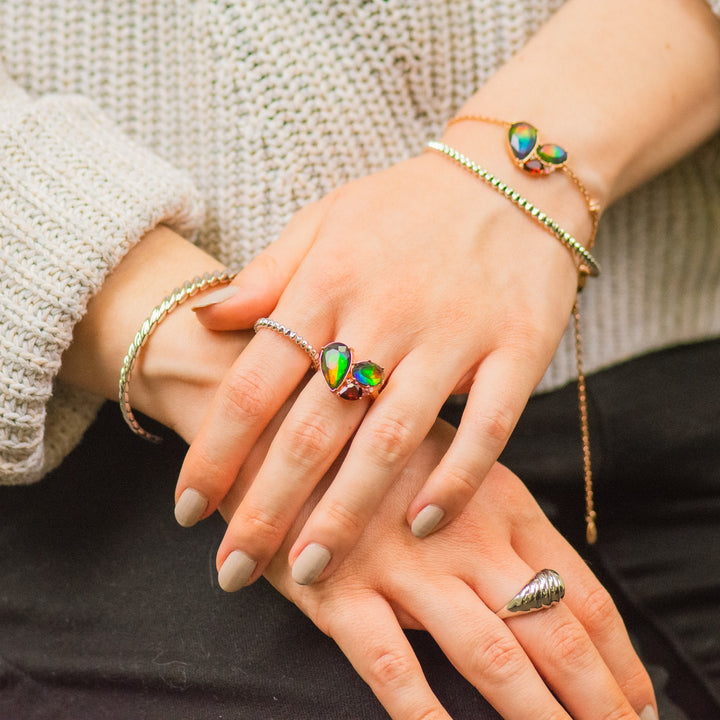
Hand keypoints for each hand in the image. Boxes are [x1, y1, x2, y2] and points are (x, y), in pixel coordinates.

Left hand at [177, 142, 586, 587]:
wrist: (513, 175)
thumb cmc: (409, 204)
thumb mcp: (326, 217)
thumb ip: (268, 272)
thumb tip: (208, 318)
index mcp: (327, 282)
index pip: (252, 385)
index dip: (214, 453)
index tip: (189, 511)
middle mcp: (383, 315)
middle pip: (311, 430)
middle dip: (267, 508)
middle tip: (234, 571)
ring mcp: (454, 335)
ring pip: (391, 441)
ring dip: (347, 513)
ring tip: (311, 572)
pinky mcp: (517, 350)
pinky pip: (486, 428)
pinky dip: (455, 482)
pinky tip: (420, 527)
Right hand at [218, 417, 656, 719]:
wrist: (274, 411)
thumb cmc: (366, 437)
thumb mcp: (450, 458)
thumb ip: (492, 514)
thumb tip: (545, 586)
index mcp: (497, 498)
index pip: (581, 591)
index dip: (618, 656)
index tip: (639, 700)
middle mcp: (462, 533)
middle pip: (553, 631)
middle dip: (598, 698)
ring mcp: (402, 562)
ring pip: (491, 656)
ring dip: (537, 717)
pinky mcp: (338, 586)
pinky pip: (392, 667)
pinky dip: (427, 717)